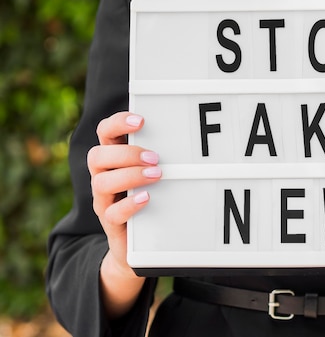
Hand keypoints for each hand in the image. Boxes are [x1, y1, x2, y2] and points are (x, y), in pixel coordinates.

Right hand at [87, 111, 160, 317]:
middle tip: (154, 157)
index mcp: (112, 159)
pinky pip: (112, 212)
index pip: (104, 133)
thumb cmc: (148, 197)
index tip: (141, 120)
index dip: (117, 123)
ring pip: (101, 182)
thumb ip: (159, 155)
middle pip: (97, 156)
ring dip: (130, 175)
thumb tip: (187, 136)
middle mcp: (103, 177)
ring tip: (156, 175)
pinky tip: (147, 198)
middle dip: (125, 153)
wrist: (136, 244)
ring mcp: (104, 200)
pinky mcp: (111, 223)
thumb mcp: (152, 173)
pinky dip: (129, 204)